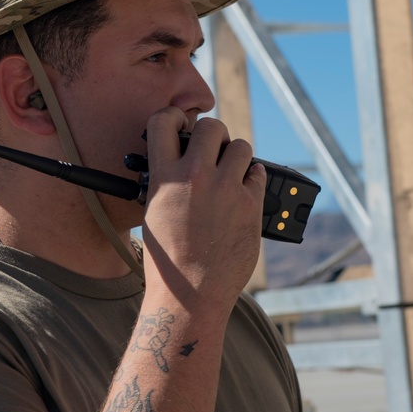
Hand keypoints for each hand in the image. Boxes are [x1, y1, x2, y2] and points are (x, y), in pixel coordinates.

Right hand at [140, 107, 265, 315]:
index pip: (164, 121)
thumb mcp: (154, 212)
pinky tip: (244, 189)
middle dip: (214, 135)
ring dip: (236, 155)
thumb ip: (167, 181)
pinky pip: (258, 175)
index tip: (180, 124)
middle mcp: (196, 177)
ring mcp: (226, 190)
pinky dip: (252, 178)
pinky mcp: (250, 205)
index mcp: (164, 177)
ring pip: (241, 147)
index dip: (173, 117)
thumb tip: (180, 161)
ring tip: (231, 170)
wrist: (190, 294)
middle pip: (212, 127)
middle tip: (213, 149)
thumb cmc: (168, 260)